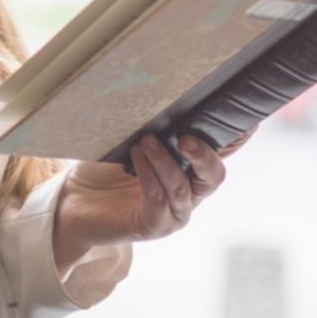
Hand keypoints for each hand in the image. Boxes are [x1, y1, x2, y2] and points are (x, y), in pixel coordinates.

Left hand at [51, 126, 258, 271]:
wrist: (73, 202)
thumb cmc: (103, 168)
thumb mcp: (127, 140)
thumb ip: (150, 124)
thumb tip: (161, 92)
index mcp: (189, 171)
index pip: (221, 153)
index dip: (237, 136)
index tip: (243, 116)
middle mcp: (188, 194)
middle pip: (214, 176)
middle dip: (205, 154)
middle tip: (185, 136)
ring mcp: (174, 213)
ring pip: (183, 187)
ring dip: (165, 161)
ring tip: (145, 141)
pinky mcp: (154, 225)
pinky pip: (158, 199)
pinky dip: (148, 174)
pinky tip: (134, 157)